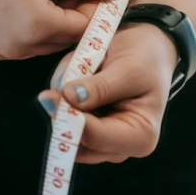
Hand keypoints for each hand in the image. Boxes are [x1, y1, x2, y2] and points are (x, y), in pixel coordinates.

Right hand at [0, 0, 117, 61]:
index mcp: (37, 25)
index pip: (82, 29)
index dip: (90, 10)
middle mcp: (15, 48)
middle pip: (58, 41)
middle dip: (66, 18)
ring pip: (33, 46)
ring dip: (40, 26)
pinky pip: (6, 45)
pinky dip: (12, 30)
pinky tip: (1, 3)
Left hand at [38, 23, 177, 162]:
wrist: (146, 48)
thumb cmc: (146, 59)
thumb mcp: (128, 69)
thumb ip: (100, 87)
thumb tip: (68, 97)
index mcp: (141, 137)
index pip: (97, 138)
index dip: (70, 119)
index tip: (48, 97)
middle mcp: (121, 146)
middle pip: (78, 144)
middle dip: (64, 113)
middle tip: (56, 87)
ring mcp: (102, 140)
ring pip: (65, 132)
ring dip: (62, 104)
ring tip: (77, 74)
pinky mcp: (88, 129)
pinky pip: (63, 120)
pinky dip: (62, 100)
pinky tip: (76, 78)